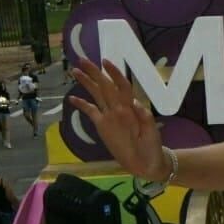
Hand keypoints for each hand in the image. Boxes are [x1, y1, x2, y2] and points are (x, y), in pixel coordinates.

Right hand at [68, 60, 168, 180]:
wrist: (146, 163)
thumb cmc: (152, 146)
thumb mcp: (152, 132)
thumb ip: (145, 117)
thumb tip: (135, 103)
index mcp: (131, 108)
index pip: (122, 86)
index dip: (114, 73)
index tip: (105, 61)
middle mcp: (119, 108)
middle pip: (106, 86)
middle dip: (94, 73)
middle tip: (82, 60)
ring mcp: (109, 117)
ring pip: (97, 95)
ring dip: (87, 83)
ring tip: (75, 71)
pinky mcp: (102, 126)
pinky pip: (91, 112)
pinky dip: (82, 105)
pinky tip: (72, 98)